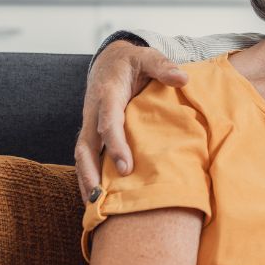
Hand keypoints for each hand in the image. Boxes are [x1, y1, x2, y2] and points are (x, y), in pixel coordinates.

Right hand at [74, 40, 189, 201]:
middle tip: (101, 198)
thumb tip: (183, 78)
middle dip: (91, 172)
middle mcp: (93, 111)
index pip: (108, 123)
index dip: (115, 145)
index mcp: (107, 94)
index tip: (126, 168)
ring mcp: (89, 124)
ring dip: (85, 180)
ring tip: (94, 208)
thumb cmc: (133, 62)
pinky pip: (86, 157)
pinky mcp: (91, 133)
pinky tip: (96, 199)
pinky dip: (87, 177)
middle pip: (85, 145)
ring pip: (81, 155)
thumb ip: (163, 66)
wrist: (109, 60)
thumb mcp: (148, 57)